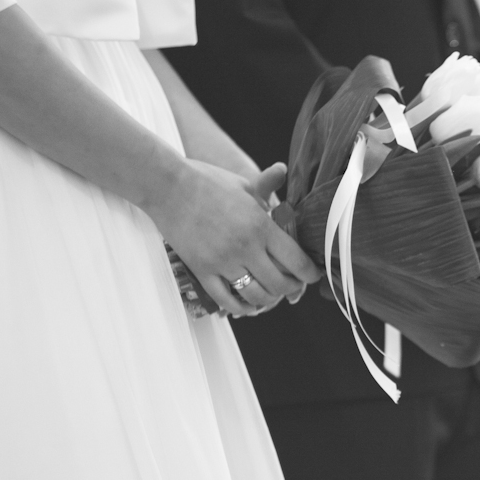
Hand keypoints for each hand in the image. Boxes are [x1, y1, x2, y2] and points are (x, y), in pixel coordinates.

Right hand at [147, 161, 320, 315]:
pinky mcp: (202, 270)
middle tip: (294, 287)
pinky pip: (227, 300)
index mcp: (261, 226)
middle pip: (280, 284)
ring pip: (256, 296)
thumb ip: (267, 189)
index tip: (313, 276)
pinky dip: (241, 307)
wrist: (166, 186)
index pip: (297, 261)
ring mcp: (223, 261)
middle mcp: (245, 247)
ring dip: (269, 300)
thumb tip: (281, 171)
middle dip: (292, 289)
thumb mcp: (244, 185)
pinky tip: (248, 305)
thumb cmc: (206, 182)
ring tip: (272, 295)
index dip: (310, 274)